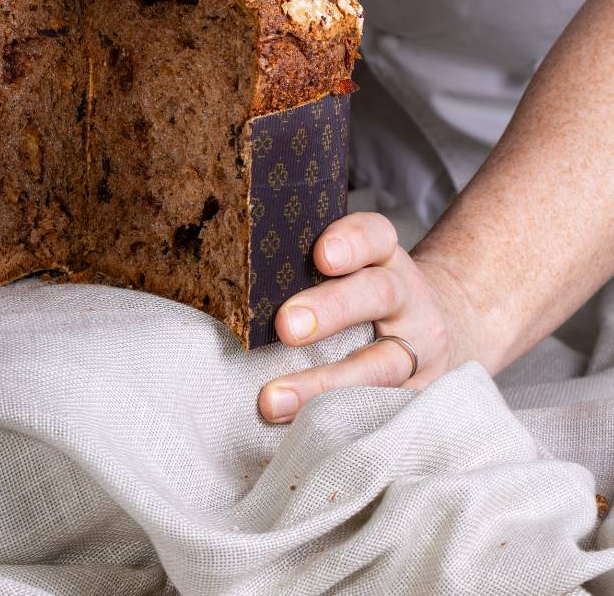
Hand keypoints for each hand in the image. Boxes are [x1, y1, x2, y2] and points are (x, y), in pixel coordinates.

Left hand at [257, 211, 471, 423]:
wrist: (431, 327)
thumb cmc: (365, 291)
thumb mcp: (354, 265)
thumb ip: (308, 264)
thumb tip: (235, 271)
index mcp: (384, 256)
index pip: (375, 236)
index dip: (350, 241)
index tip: (321, 255)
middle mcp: (406, 296)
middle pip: (377, 293)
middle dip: (332, 309)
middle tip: (285, 326)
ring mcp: (417, 347)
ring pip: (381, 363)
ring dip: (326, 383)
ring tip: (274, 400)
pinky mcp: (418, 393)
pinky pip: (384, 409)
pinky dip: (344, 420)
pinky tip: (306, 431)